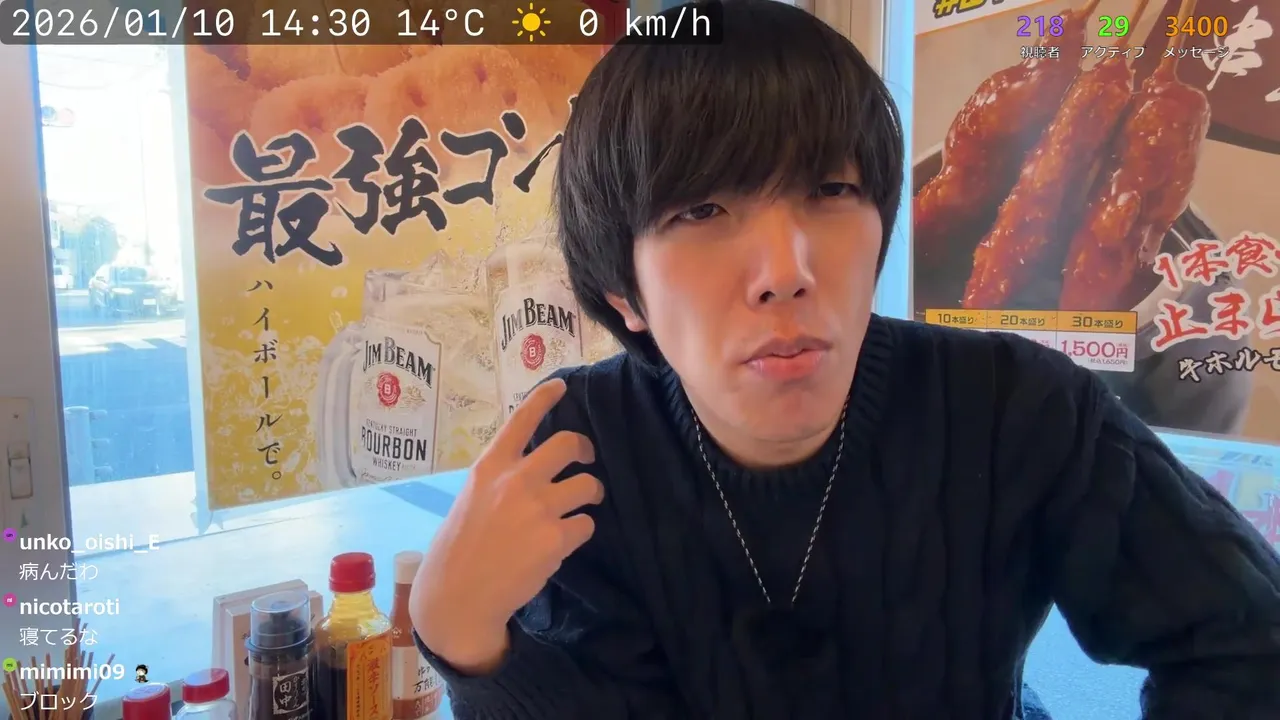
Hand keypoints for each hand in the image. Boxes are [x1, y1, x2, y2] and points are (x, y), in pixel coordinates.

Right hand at [410, 378, 602, 673]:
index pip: (521, 419)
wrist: (458, 596)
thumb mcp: (472, 498)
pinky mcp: (556, 539)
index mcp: (490, 466)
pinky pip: (586, 524)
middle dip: (585, 449)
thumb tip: (532, 469)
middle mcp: (516, 480)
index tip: (561, 385)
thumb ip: (500, 479)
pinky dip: (580, 531)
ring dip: (590, 493)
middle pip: (568, 444)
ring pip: (587, 485)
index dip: (544, 397)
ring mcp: (538, 508)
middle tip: (586, 459)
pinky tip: (563, 542)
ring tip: (582, 505)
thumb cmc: (459, 548)